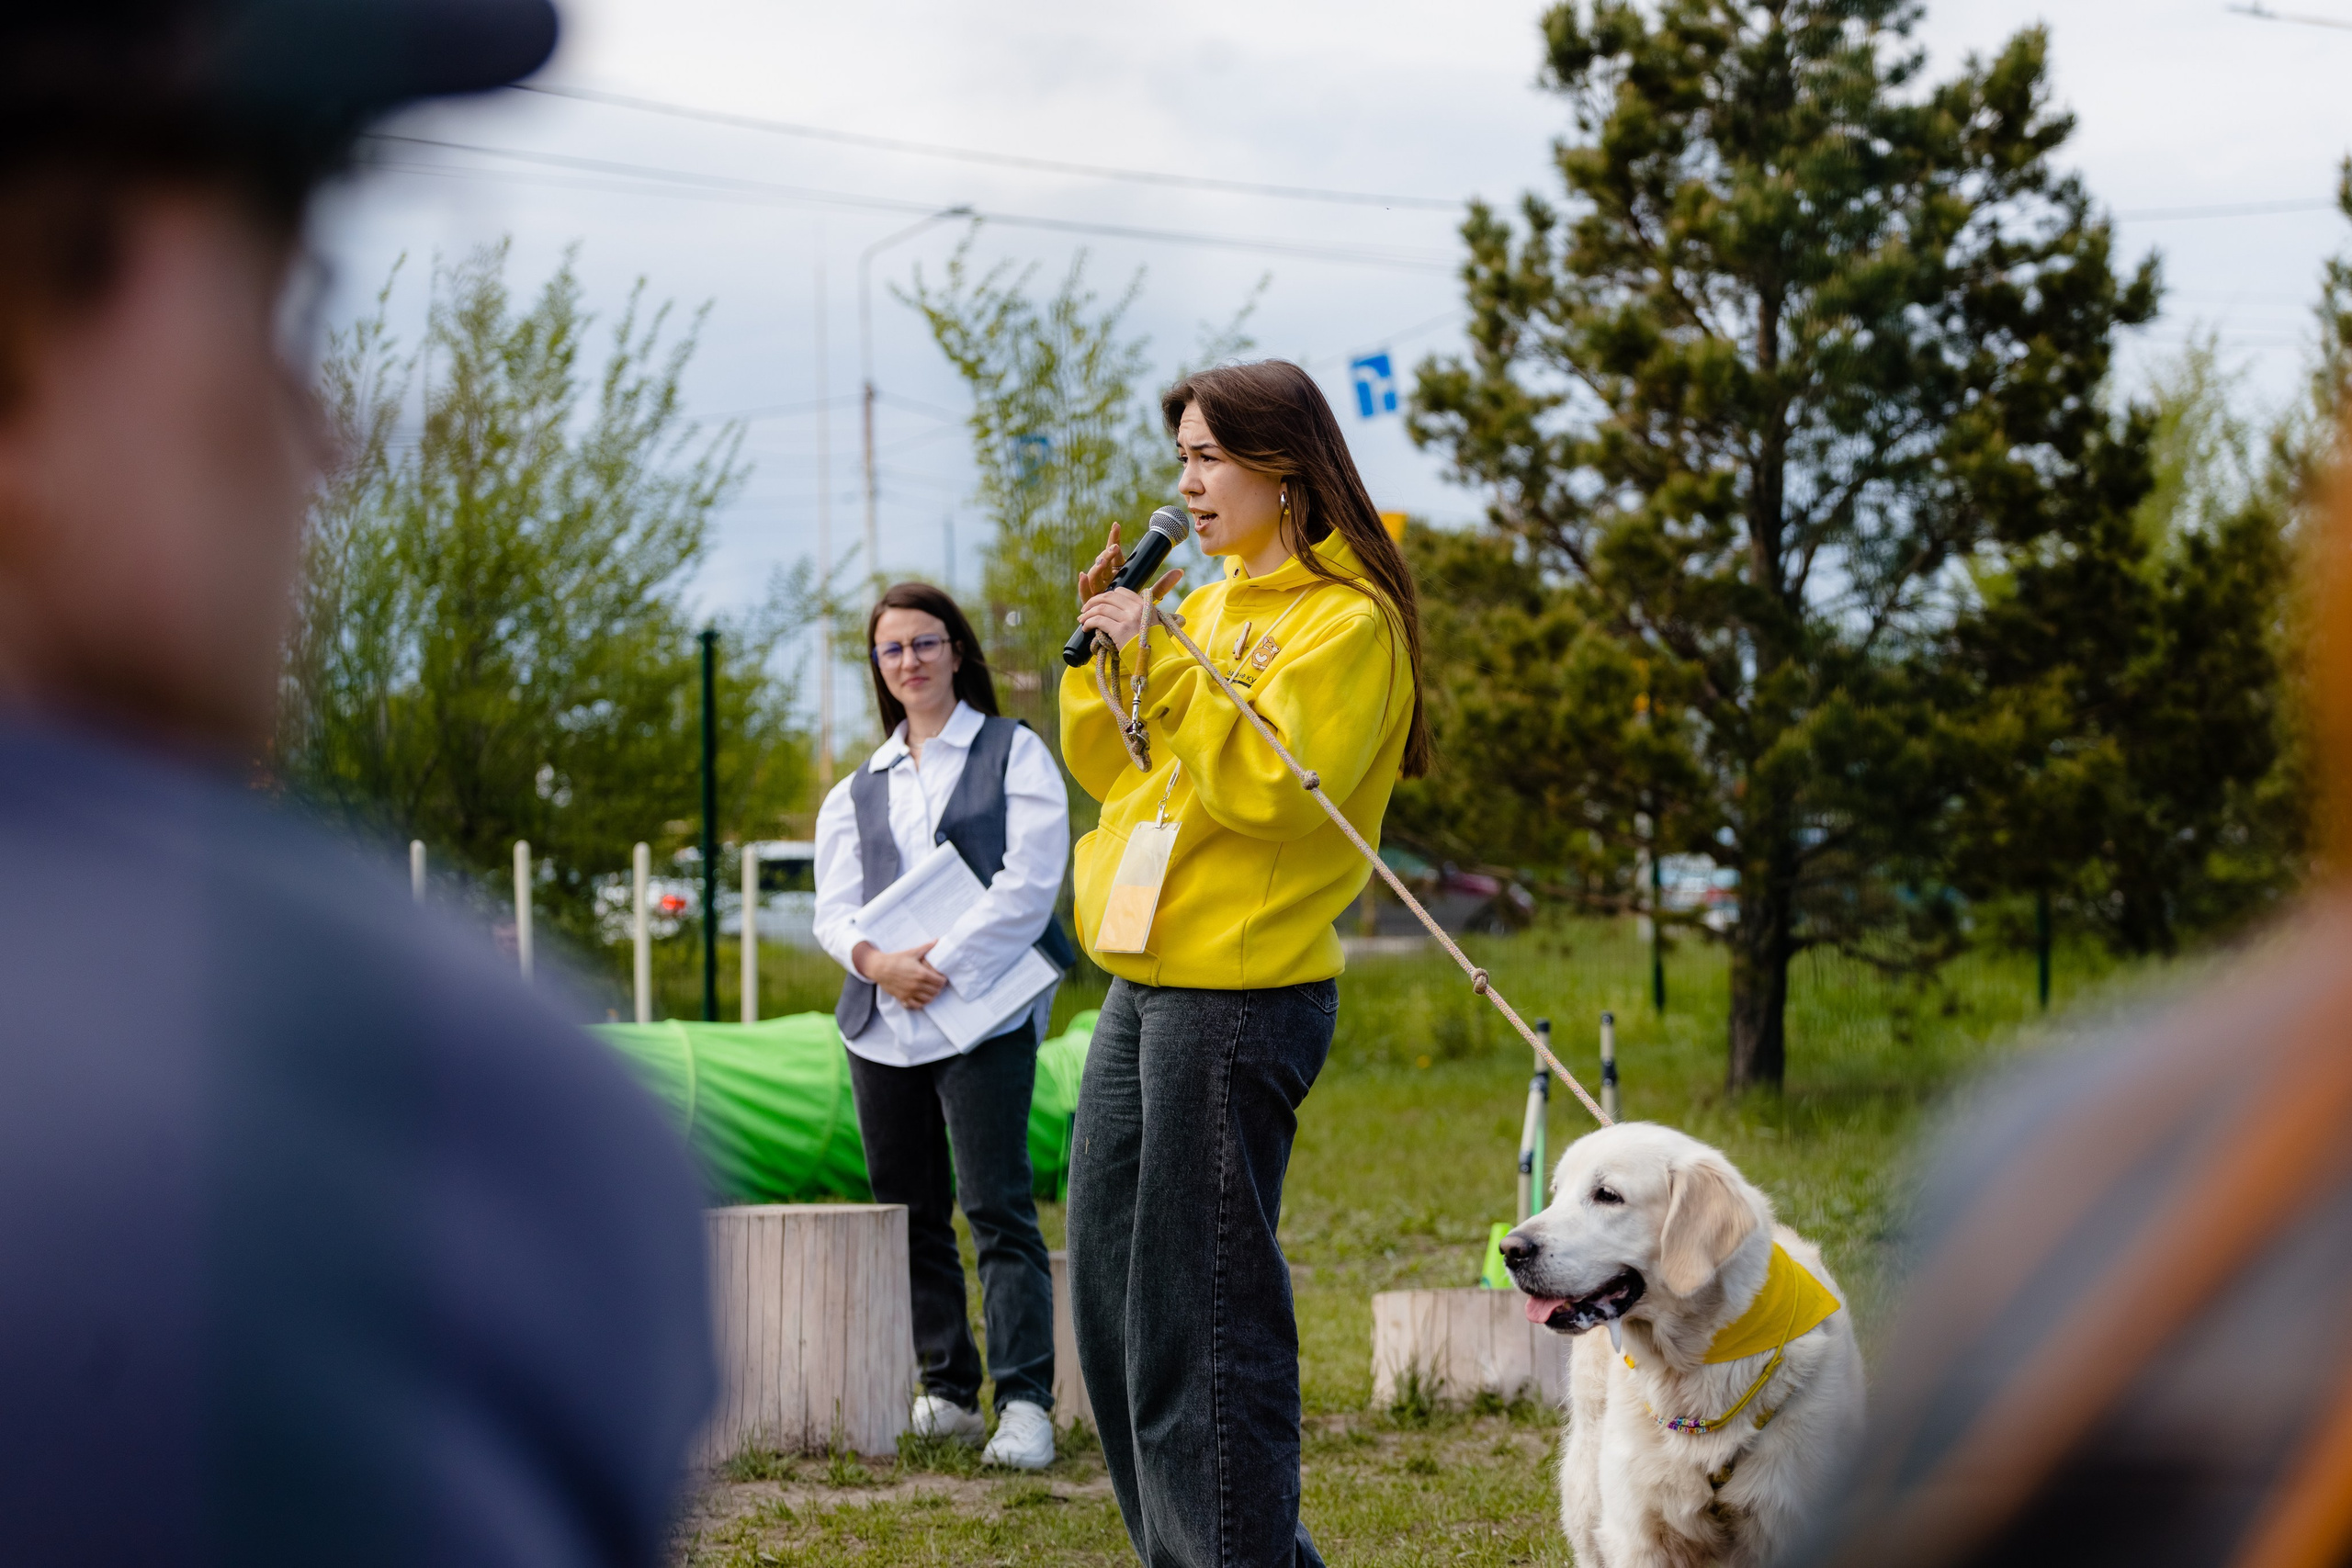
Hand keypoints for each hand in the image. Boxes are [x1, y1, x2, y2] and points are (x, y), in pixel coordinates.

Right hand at [853, 940, 947, 1008]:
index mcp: (921, 973)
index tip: (942, 977)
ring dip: (932, 995)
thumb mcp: (912, 952)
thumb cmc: (896, 959)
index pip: (940, 981)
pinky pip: (917, 1005)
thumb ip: (926, 947)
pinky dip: (922, 1002)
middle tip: (937, 983)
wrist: (880, 968)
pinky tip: (922, 997)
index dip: (943, 980)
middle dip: (938, 987)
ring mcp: (910, 993)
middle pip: (936, 991)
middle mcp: (917, 985)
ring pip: (928, 999)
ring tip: (931, 990)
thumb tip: (937, 940)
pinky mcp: (903, 998)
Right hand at [1077, 524, 1183, 649]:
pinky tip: (1083, 576)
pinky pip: (1085, 591)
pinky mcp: (1089, 601)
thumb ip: (1162, 585)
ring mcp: (1096, 589)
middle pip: (1104, 560)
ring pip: (1095, 573)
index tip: (1117, 525)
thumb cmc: (1134, 615)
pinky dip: (1083, 584)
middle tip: (1115, 548)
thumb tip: (1181, 572)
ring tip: (1104, 561)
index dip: (1114, 538)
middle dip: (1108, 552)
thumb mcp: (1150, 598)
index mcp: (1117, 573)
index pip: (1114, 553)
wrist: (1122, 634)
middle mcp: (1105, 578)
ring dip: (1098, 566)